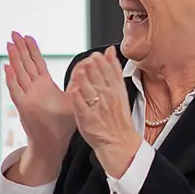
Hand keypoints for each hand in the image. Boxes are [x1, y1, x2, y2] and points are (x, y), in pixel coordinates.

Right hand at [3, 33, 76, 184]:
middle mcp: (34, 89)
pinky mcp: (23, 108)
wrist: (53, 144)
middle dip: (20, 48)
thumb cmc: (62, 125)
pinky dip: (11, 80)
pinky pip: (16, 91)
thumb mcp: (73, 100)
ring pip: (19, 74)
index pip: (37, 63)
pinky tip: (7, 68)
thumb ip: (77, 84)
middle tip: (14, 33)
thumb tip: (88, 69)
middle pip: (25, 64)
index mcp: (44, 86)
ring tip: (9, 44)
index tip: (27, 36)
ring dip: (13, 59)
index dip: (32, 50)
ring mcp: (27, 97)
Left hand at [68, 48, 139, 178]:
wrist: (119, 143)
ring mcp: (97, 107)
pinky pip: (78, 101)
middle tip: (85, 64)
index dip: (99, 60)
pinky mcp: (86, 117)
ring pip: (86, 85)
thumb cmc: (118, 118)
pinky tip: (74, 91)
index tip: (94, 57)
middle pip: (96, 74)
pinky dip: (76, 94)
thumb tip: (110, 50)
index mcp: (117, 89)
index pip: (107, 68)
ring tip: (79, 75)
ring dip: (81, 77)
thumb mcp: (121, 91)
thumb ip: (115, 70)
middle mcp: (108, 96)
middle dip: (89, 66)